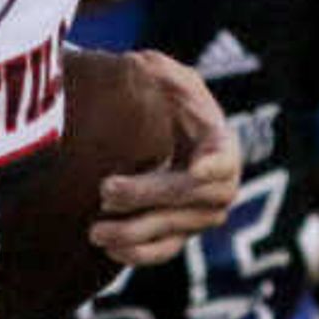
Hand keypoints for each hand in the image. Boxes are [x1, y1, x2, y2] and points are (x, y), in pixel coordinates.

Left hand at [88, 52, 238, 268]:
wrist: (162, 137)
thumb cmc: (164, 101)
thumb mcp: (163, 77)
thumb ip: (156, 69)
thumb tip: (136, 64)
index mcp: (220, 144)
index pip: (223, 158)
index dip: (213, 165)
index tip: (195, 169)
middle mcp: (218, 185)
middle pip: (188, 197)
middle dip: (147, 196)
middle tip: (105, 190)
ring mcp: (201, 216)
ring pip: (173, 230)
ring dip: (134, 233)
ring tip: (95, 231)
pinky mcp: (180, 235)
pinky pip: (164, 252)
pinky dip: (138, 255)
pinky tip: (109, 249)